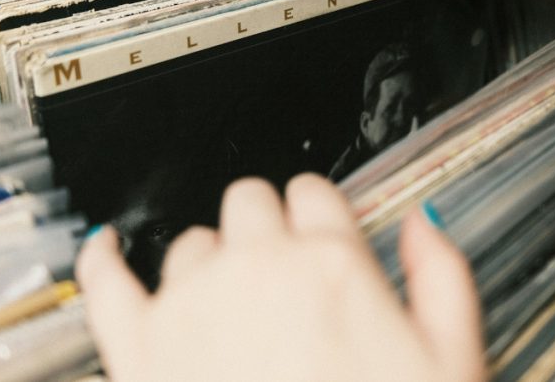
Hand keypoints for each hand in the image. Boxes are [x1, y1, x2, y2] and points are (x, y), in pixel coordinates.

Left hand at [77, 174, 483, 381]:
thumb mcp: (451, 361)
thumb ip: (442, 278)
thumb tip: (424, 225)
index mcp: (331, 266)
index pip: (314, 194)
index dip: (318, 211)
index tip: (317, 229)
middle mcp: (257, 269)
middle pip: (250, 202)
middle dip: (265, 224)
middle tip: (278, 266)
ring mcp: (192, 304)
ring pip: (190, 240)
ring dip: (210, 256)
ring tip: (227, 297)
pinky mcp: (139, 347)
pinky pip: (104, 281)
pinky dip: (102, 258)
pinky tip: (108, 249)